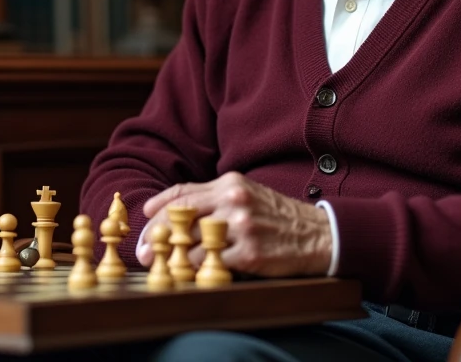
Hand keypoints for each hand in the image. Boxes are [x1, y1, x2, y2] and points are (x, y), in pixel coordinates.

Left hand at [137, 172, 332, 277]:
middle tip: (142, 251)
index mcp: (230, 184)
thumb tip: (178, 211)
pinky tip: (190, 275)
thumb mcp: (248, 195)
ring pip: (192, 242)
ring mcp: (242, 226)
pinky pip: (212, 264)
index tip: (143, 215)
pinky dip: (197, 271)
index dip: (158, 205)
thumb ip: (216, 198)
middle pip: (180, 216)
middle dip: (155, 234)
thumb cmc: (278, 216)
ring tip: (162, 266)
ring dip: (172, 257)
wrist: (318, 235)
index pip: (183, 192)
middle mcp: (234, 200)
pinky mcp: (250, 253)